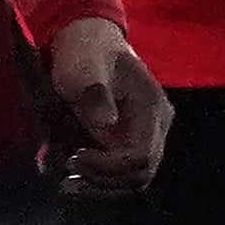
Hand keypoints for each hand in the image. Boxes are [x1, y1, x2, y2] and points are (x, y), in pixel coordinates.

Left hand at [41, 17, 171, 195]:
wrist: (87, 38)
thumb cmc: (85, 51)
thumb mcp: (84, 68)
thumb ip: (95, 93)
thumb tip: (107, 122)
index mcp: (152, 109)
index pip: (141, 157)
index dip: (108, 166)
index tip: (74, 157)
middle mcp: (156, 126)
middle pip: (141, 174)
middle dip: (104, 181)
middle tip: (68, 176)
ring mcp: (145, 133)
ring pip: (134, 178)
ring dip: (102, 185)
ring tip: (68, 182)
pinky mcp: (130, 138)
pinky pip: (122, 170)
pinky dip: (100, 178)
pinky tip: (74, 175)